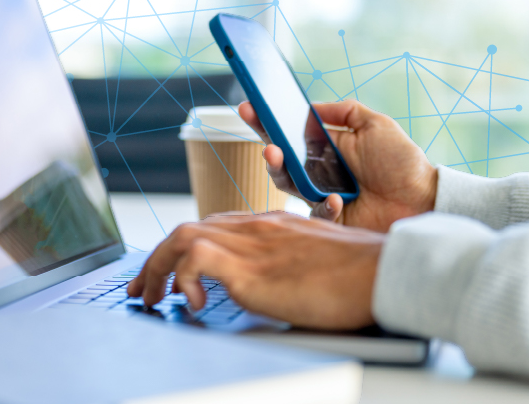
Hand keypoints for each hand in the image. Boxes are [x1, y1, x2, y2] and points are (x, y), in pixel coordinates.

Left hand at [126, 213, 383, 329]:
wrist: (385, 273)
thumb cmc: (363, 276)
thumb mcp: (317, 264)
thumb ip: (291, 267)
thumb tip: (278, 290)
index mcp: (271, 225)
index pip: (213, 226)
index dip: (184, 248)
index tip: (169, 271)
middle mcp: (256, 228)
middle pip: (189, 229)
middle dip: (156, 259)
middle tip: (143, 288)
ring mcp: (251, 244)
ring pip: (182, 237)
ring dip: (156, 268)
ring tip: (152, 298)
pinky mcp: (251, 268)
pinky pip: (195, 258)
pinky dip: (182, 278)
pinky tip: (193, 303)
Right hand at [238, 100, 436, 231]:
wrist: (423, 199)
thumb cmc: (402, 163)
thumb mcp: (375, 125)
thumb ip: (344, 111)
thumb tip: (312, 105)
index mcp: (326, 149)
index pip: (289, 133)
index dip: (267, 122)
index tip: (250, 107)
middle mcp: (318, 172)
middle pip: (280, 160)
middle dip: (268, 148)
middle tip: (267, 142)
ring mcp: (320, 196)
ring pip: (287, 186)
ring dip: (281, 171)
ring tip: (280, 157)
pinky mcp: (329, 221)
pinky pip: (314, 213)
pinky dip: (323, 206)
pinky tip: (337, 199)